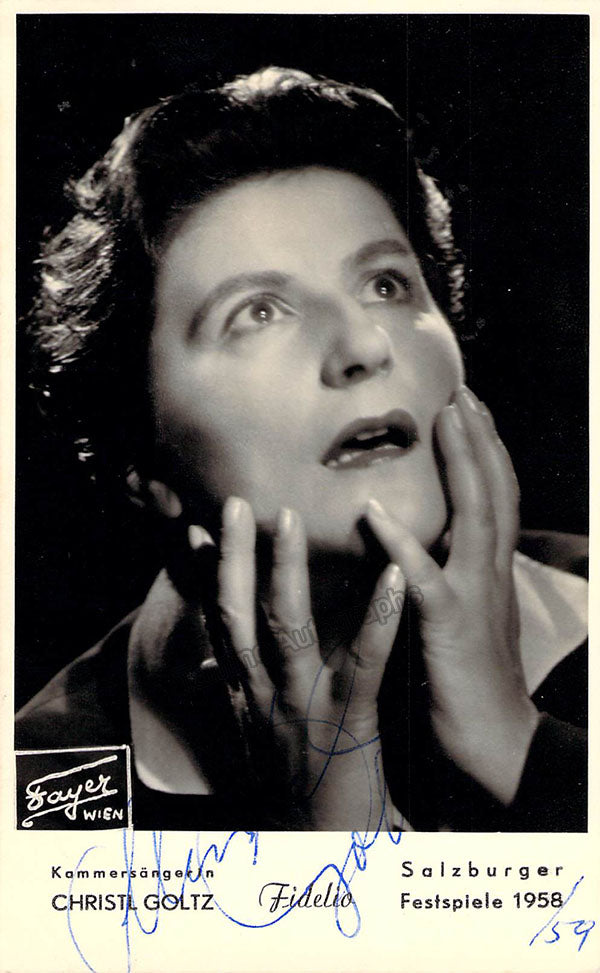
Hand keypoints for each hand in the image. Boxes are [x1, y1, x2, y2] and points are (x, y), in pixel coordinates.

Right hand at [213, 496, 402, 829]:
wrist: (322, 854)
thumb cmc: (297, 789)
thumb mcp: (259, 738)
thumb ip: (243, 693)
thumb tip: (223, 659)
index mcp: (246, 696)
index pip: (217, 625)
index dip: (203, 577)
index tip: (193, 531)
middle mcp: (264, 695)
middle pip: (236, 615)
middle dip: (233, 556)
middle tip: (234, 503)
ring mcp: (302, 707)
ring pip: (285, 628)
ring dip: (283, 570)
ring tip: (288, 518)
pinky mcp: (347, 724)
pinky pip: (364, 662)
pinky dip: (379, 617)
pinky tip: (397, 575)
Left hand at [365, 385, 539, 804]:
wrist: (497, 743)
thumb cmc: (472, 679)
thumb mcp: (465, 616)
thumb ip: (450, 574)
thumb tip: (429, 544)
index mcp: (489, 571)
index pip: (494, 498)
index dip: (485, 450)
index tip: (469, 406)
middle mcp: (490, 574)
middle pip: (493, 492)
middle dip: (480, 438)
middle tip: (463, 391)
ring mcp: (475, 599)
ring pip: (477, 519)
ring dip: (464, 465)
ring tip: (447, 418)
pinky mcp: (451, 631)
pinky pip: (427, 583)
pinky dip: (404, 546)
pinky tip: (375, 514)